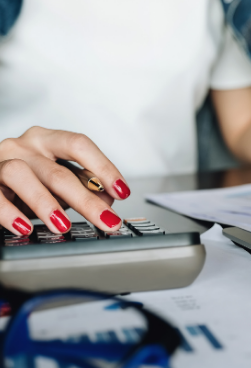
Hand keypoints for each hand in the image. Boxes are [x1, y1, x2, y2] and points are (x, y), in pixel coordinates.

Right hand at [0, 127, 129, 235]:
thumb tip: (107, 201)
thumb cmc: (25, 180)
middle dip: (86, 199)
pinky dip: (9, 213)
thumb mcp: (56, 181)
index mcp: (48, 140)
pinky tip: (24, 227)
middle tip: (106, 220)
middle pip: (59, 170)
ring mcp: (0, 161)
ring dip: (45, 203)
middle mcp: (24, 146)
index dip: (103, 167)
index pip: (80, 145)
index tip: (122, 191)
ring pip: (22, 174)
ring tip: (63, 225)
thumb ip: (81, 186)